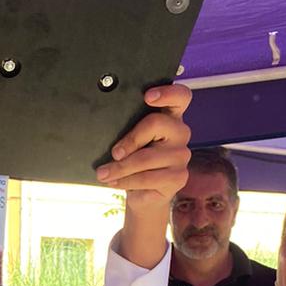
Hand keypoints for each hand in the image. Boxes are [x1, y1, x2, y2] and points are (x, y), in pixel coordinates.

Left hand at [96, 83, 190, 203]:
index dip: (167, 93)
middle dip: (130, 140)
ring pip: (146, 157)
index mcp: (170, 115)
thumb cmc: (133, 158)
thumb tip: (104, 127)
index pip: (180, 97)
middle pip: (156, 123)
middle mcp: (180, 132)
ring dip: (120, 168)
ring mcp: (182, 155)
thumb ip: (126, 128)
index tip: (148, 96)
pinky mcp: (179, 177)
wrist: (143, 192)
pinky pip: (147, 177)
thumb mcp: (129, 140)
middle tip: (113, 153)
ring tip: (103, 173)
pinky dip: (126, 181)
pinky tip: (115, 182)